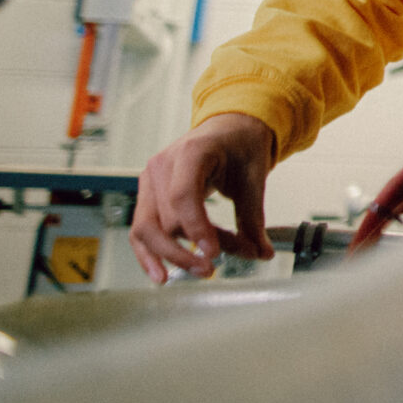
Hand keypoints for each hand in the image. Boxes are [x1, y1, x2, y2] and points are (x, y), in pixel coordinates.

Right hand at [129, 113, 275, 281]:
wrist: (229, 127)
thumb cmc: (241, 144)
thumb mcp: (254, 176)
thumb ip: (254, 217)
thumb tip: (262, 253)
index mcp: (192, 151)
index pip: (183, 196)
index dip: (196, 228)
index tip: (214, 252)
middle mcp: (162, 165)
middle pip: (166, 219)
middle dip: (190, 248)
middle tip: (213, 268)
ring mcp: (150, 180)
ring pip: (146, 229)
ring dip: (171, 256)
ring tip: (198, 271)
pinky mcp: (148, 195)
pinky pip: (141, 230)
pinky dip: (149, 254)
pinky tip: (162, 275)